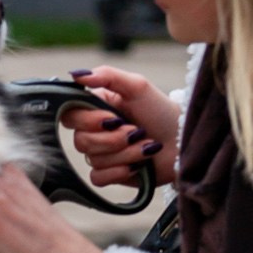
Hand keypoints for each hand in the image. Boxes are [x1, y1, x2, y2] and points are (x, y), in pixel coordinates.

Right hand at [63, 66, 180, 187]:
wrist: (183, 141)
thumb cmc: (161, 111)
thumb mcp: (137, 86)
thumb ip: (107, 75)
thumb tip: (76, 74)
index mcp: (97, 107)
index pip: (70, 115)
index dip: (88, 120)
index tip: (112, 118)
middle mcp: (95, 130)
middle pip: (80, 141)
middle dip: (113, 139)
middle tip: (137, 132)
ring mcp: (102, 153)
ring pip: (94, 159)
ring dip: (125, 154)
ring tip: (146, 146)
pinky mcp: (111, 174)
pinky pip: (98, 178)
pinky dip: (118, 172)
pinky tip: (136, 167)